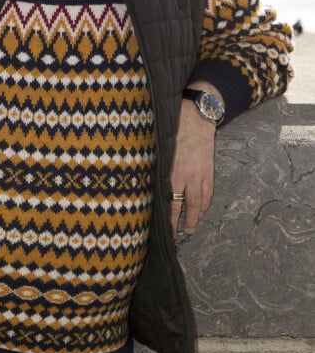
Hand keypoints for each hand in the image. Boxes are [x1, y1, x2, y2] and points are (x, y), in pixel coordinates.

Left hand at [168, 92, 217, 237]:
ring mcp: (199, 174)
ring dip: (194, 218)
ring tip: (190, 229)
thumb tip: (142, 182)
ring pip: (197, 203)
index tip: (160, 228)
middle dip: (177, 223)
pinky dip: (205, 204)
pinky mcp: (209, 171)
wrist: (196, 115)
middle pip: (181, 205)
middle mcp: (184, 175)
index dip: (165, 216)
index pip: (166, 200)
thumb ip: (155, 165)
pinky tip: (201, 210)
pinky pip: (208, 192)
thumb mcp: (159, 147)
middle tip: (174, 237)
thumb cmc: (173, 128)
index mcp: (169, 170)